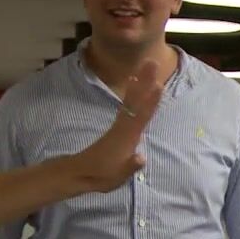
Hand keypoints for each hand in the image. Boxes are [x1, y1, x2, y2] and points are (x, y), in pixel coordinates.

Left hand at [58, 60, 164, 192]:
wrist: (81, 172)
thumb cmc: (102, 175)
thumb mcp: (117, 176)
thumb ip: (130, 166)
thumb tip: (141, 157)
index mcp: (126, 137)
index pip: (141, 116)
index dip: (150, 102)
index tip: (158, 85)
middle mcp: (124, 126)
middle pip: (136, 101)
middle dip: (145, 81)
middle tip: (152, 62)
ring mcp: (121, 124)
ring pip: (132, 100)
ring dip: (140, 82)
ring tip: (146, 66)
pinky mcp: (120, 125)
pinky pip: (128, 104)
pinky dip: (133, 91)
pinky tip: (134, 81)